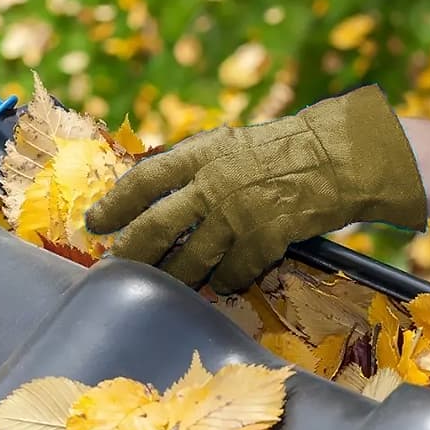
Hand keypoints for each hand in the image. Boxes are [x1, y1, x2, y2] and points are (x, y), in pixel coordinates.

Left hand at [86, 85, 426, 293]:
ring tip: (163, 284)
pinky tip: (222, 282)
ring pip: (192, 260)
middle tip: (115, 266)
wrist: (334, 157)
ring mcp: (239, 213)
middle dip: (131, 253)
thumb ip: (191, 166)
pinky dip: (224, 280)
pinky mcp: (265, 237)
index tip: (95, 222)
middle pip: (158, 227)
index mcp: (201, 153)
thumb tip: (152, 192)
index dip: (115, 203)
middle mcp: (213, 183)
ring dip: (175, 278)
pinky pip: (232, 273)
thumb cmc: (277, 150)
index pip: (145, 180)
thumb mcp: (227, 145)